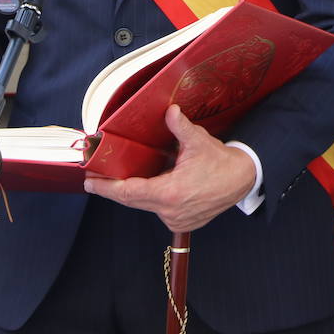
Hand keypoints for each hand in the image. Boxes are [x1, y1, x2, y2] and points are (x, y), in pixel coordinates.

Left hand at [83, 105, 255, 231]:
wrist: (243, 179)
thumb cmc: (220, 162)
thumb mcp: (198, 141)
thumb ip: (180, 127)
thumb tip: (169, 110)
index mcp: (170, 193)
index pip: (129, 192)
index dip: (107, 187)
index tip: (90, 182)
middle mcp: (171, 211)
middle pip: (132, 201)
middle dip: (113, 190)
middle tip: (95, 179)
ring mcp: (177, 219)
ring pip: (145, 205)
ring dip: (134, 193)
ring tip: (120, 178)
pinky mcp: (184, 222)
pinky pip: (159, 210)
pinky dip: (150, 198)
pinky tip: (147, 185)